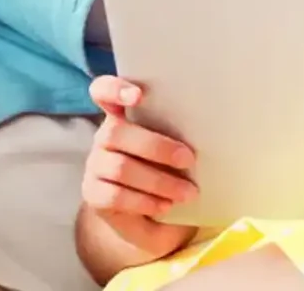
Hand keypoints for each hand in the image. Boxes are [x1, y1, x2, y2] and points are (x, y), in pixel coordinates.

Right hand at [82, 76, 197, 255]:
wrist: (145, 213)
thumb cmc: (166, 167)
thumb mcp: (172, 146)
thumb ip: (177, 131)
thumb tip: (210, 125)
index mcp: (121, 115)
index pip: (103, 91)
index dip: (115, 89)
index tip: (138, 95)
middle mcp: (104, 136)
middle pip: (117, 132)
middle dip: (157, 146)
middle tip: (189, 159)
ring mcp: (95, 165)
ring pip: (121, 168)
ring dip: (159, 181)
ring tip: (188, 193)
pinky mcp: (93, 194)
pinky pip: (116, 196)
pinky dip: (145, 201)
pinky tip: (165, 206)